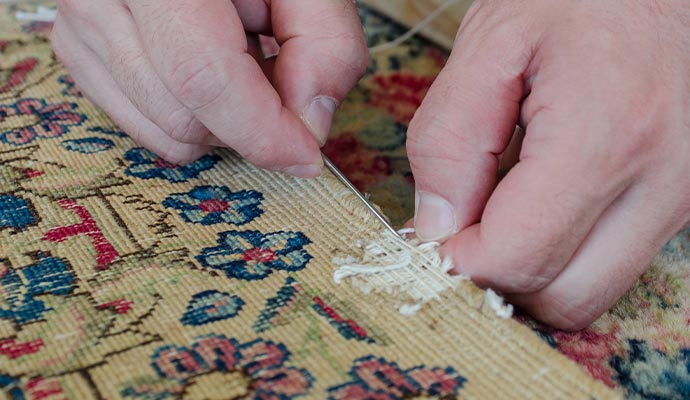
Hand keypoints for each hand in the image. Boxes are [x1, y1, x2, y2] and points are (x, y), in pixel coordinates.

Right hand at [51, 0, 367, 175]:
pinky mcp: (77, 49)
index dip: (261, 130)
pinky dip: (188, 115)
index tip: (305, 155)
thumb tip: (309, 126)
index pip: (202, 74)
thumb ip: (325, 44)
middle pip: (183, 116)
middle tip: (275, 72)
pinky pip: (142, 125)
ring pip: (162, 131)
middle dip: (247, 121)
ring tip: (236, 55)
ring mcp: (80, 25)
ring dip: (219, 117)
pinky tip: (203, 66)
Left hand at [407, 0, 689, 328]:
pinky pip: (613, 262)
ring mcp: (680, 196)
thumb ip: (449, 140)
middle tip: (463, 231)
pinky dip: (565, 252)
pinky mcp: (681, 197)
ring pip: (592, 290)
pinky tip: (540, 203)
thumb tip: (435, 227)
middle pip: (563, 299)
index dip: (459, 261)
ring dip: (532, 269)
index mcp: (605, 138)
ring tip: (501, 209)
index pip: (518, 259)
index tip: (433, 235)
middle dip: (497, 280)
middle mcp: (660, 182)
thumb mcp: (490, 44)